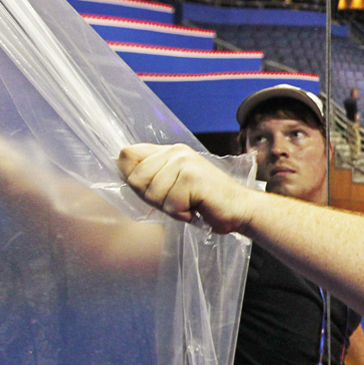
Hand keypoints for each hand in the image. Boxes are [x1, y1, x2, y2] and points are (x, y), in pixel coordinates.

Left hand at [118, 144, 254, 232]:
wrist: (241, 209)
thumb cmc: (207, 202)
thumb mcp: (174, 186)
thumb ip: (152, 178)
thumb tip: (123, 174)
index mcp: (169, 151)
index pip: (127, 154)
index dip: (131, 177)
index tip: (150, 190)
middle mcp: (175, 152)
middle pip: (135, 178)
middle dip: (152, 198)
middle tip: (176, 201)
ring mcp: (184, 163)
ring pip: (152, 194)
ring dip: (170, 208)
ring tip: (189, 204)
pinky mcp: (191, 178)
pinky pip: (170, 203)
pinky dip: (181, 213)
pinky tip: (196, 208)